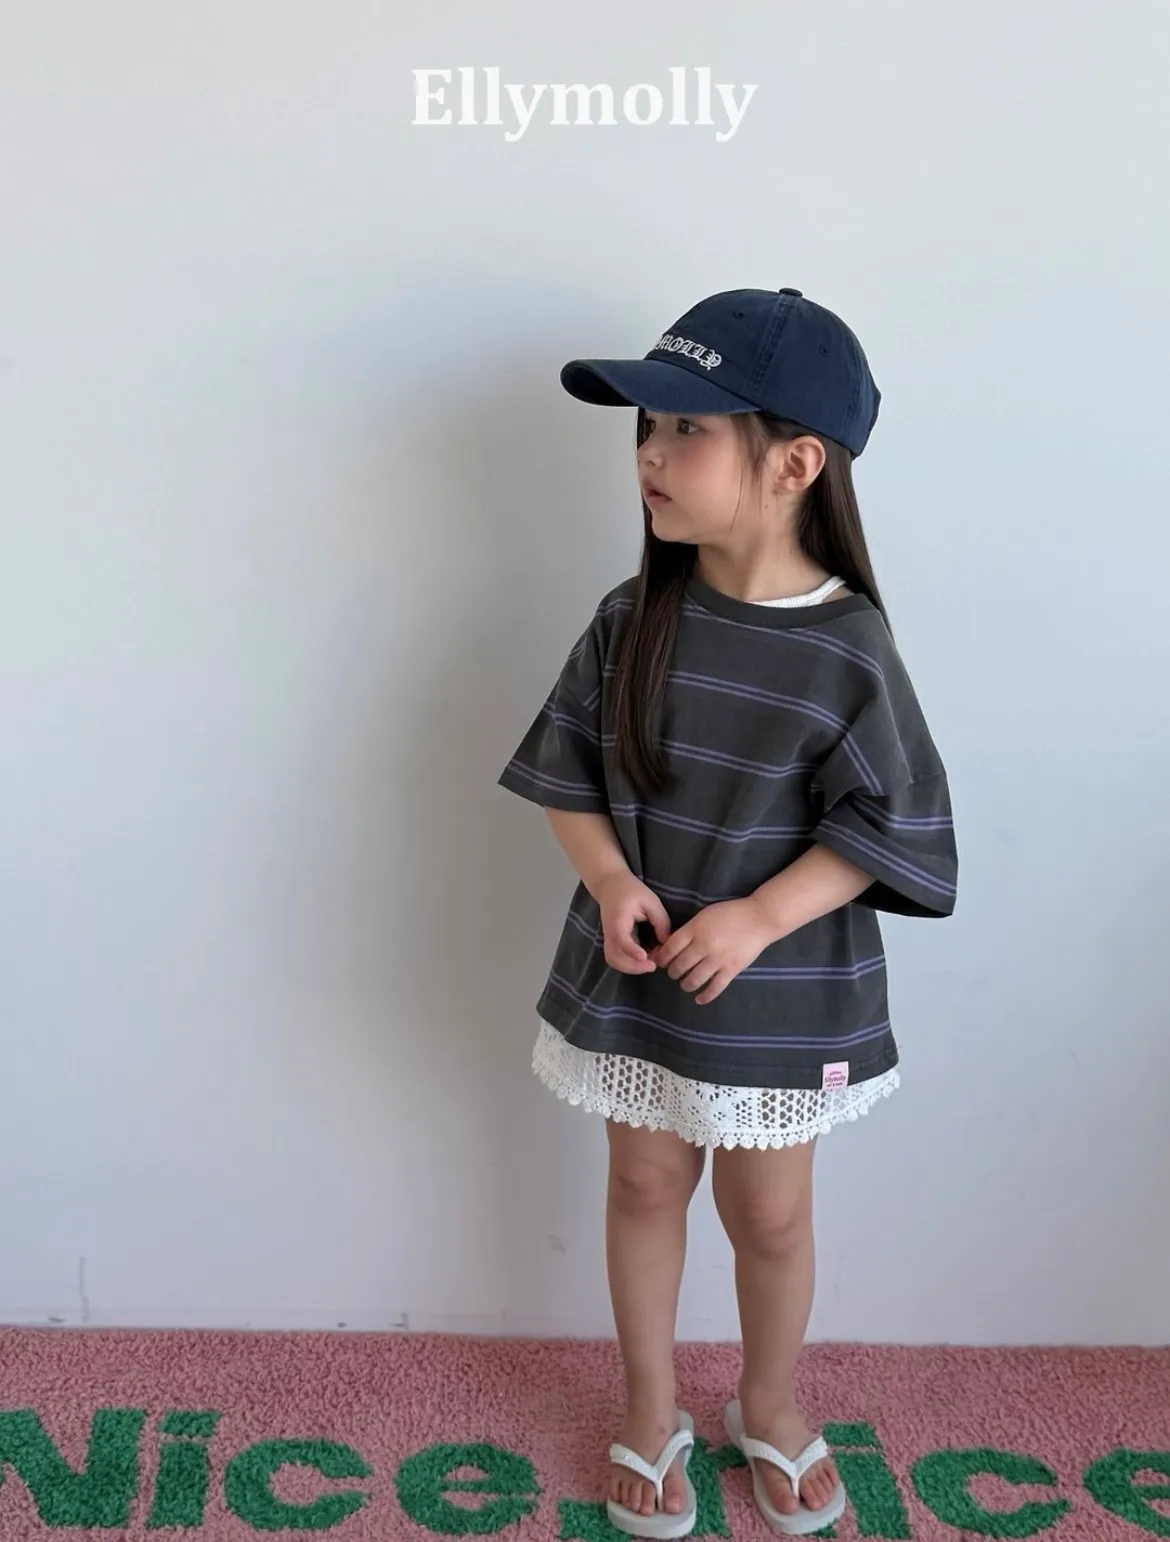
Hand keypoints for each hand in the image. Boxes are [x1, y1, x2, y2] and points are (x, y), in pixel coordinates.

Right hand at [594, 872, 672, 974]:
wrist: (610, 886)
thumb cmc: (631, 890)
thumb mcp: (650, 901)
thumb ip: (660, 921)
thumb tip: (667, 943)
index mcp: (618, 920)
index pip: (621, 939)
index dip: (632, 951)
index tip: (645, 957)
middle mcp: (609, 932)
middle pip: (614, 957)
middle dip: (633, 966)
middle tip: (653, 965)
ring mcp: (608, 939)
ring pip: (614, 961)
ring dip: (631, 967)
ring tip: (650, 963)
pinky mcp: (612, 942)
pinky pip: (616, 958)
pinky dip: (629, 964)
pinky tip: (645, 958)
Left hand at [651, 897, 776, 1004]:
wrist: (759, 918)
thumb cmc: (729, 913)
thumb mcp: (703, 915)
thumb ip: (687, 930)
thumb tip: (668, 946)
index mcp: (695, 929)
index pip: (669, 949)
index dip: (662, 958)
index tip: (662, 961)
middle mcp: (704, 945)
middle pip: (679, 966)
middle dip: (672, 972)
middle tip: (675, 972)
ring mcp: (718, 959)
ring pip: (693, 980)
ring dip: (685, 984)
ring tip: (685, 983)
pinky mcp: (732, 969)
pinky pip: (715, 988)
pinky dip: (705, 996)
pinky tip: (699, 999)